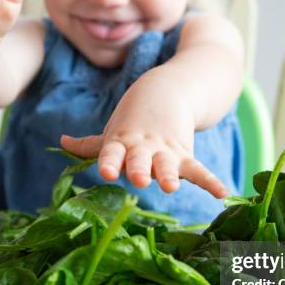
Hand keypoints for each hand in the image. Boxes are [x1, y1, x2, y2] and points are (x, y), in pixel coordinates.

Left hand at [60, 75, 227, 197]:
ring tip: (171, 186)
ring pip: (166, 163)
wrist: (165, 90)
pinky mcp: (184, 152)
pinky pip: (198, 169)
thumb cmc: (133, 118)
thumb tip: (61, 142)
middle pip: (140, 160)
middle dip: (139, 168)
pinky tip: (222, 194)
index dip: (109, 161)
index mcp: (121, 143)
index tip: (106, 171)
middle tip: (137, 178)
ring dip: (167, 173)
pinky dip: (210, 181)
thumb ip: (90, 144)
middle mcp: (142, 148)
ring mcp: (165, 150)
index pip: (111, 153)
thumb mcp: (113, 131)